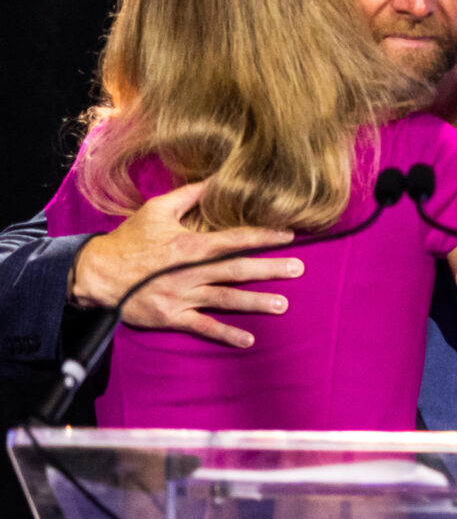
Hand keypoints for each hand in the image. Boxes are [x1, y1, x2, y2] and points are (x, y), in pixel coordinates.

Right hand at [68, 181, 300, 349]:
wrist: (95, 274)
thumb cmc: (127, 241)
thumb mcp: (155, 211)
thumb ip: (187, 195)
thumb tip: (215, 179)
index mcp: (189, 245)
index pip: (233, 239)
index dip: (262, 237)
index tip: (288, 236)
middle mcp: (190, 272)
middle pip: (237, 270)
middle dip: (269, 269)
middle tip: (298, 269)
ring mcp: (182, 296)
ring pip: (226, 299)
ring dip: (256, 302)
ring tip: (283, 305)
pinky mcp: (172, 316)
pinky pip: (203, 326)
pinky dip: (226, 334)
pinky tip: (249, 339)